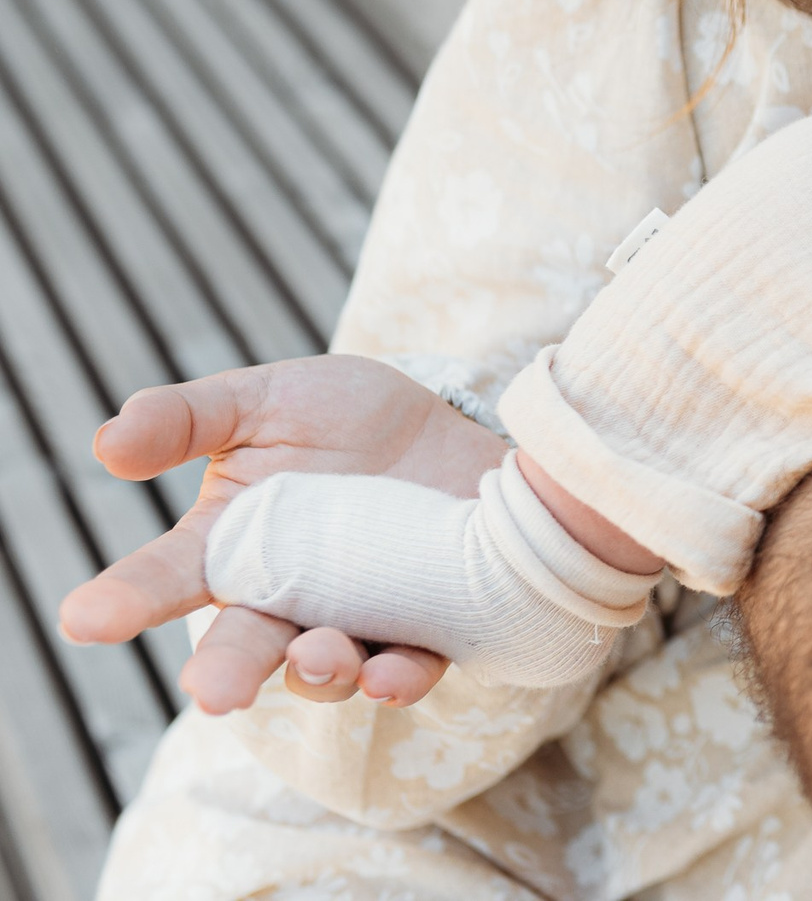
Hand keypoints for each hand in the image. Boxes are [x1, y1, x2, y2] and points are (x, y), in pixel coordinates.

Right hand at [57, 355, 506, 712]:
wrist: (444, 425)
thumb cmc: (340, 417)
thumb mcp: (263, 401)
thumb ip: (185, 419)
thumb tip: (107, 443)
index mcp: (229, 546)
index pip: (164, 578)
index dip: (125, 598)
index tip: (85, 617)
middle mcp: (283, 598)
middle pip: (243, 645)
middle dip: (225, 672)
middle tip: (211, 692)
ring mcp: (352, 619)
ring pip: (324, 668)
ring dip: (318, 671)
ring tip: (314, 655)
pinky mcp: (424, 627)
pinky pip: (408, 666)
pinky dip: (398, 678)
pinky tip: (387, 678)